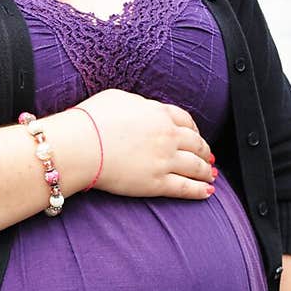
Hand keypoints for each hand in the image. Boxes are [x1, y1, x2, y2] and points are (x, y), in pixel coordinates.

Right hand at [77, 87, 215, 199]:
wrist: (80, 146)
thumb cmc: (91, 121)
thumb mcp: (118, 99)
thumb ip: (138, 104)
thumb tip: (145, 109)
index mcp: (158, 114)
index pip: (186, 121)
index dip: (195, 130)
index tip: (196, 136)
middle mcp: (167, 135)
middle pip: (196, 143)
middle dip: (204, 151)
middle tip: (208, 157)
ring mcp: (165, 160)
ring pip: (195, 166)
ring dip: (206, 171)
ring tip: (210, 175)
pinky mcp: (157, 182)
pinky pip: (185, 187)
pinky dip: (200, 190)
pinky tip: (207, 192)